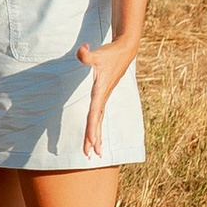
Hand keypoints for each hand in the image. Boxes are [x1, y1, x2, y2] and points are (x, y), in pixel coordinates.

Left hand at [75, 30, 138, 156]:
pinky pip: (99, 114)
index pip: (94, 113)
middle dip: (94, 138)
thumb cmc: (110, 53)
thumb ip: (86, 54)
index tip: (91, 142)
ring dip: (96, 136)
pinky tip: (95, 134)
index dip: (92, 128)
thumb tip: (81, 50)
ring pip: (99, 120)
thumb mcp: (97, 53)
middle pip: (97, 121)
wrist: (125, 50)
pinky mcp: (104, 94)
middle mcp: (103, 96)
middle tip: (91, 155)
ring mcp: (104, 96)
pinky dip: (96, 125)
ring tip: (94, 152)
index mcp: (100, 91)